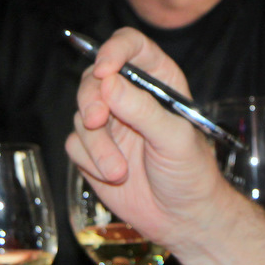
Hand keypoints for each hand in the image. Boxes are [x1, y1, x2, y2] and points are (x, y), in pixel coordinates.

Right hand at [65, 27, 231, 251]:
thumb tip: (107, 83)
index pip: (131, 46)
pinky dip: (90, 160)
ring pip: (82, 113)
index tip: (103, 69)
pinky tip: (114, 176)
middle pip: (94, 77)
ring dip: (97, 144)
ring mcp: (110, 121)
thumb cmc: (190, 172)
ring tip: (120, 171)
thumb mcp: (174, 138)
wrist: (181, 218)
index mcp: (159, 79)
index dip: (114, 50)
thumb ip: (143, 109)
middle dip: (92, 100)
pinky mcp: (93, 148)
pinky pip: (74, 142)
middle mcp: (130, 94)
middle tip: (97, 122)